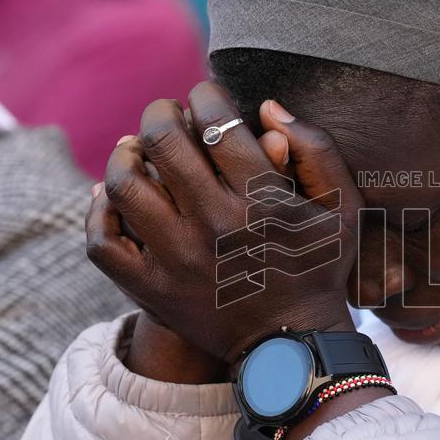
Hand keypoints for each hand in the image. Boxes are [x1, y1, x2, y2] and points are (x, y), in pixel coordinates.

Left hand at [86, 82, 361, 367]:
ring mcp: (176, 259)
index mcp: (262, 199)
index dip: (206, 95)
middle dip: (162, 112)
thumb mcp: (342, 207)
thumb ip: (316, 149)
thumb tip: (267, 107)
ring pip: (123, 184)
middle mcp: (215, 224)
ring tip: (135, 150)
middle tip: (168, 114)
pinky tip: (110, 196)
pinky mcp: (151, 289)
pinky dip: (97, 211)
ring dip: (125, 155)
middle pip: (163, 141)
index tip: (207, 98)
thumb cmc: (318, 267)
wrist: (291, 345)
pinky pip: (102, 241)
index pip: (216, 120)